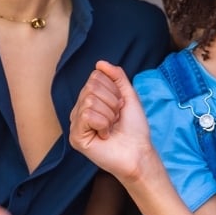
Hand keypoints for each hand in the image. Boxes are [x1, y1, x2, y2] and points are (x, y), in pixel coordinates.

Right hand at [69, 60, 156, 183]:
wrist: (139, 151)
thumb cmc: (134, 128)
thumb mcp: (128, 96)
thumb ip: (116, 77)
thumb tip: (100, 63)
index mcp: (90, 100)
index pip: (94, 77)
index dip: (113, 90)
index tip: (120, 107)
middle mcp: (80, 110)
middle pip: (91, 87)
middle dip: (111, 102)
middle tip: (116, 118)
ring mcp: (76, 124)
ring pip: (89, 100)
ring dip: (109, 115)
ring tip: (111, 128)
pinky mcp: (76, 137)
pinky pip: (86, 115)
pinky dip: (102, 124)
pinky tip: (104, 135)